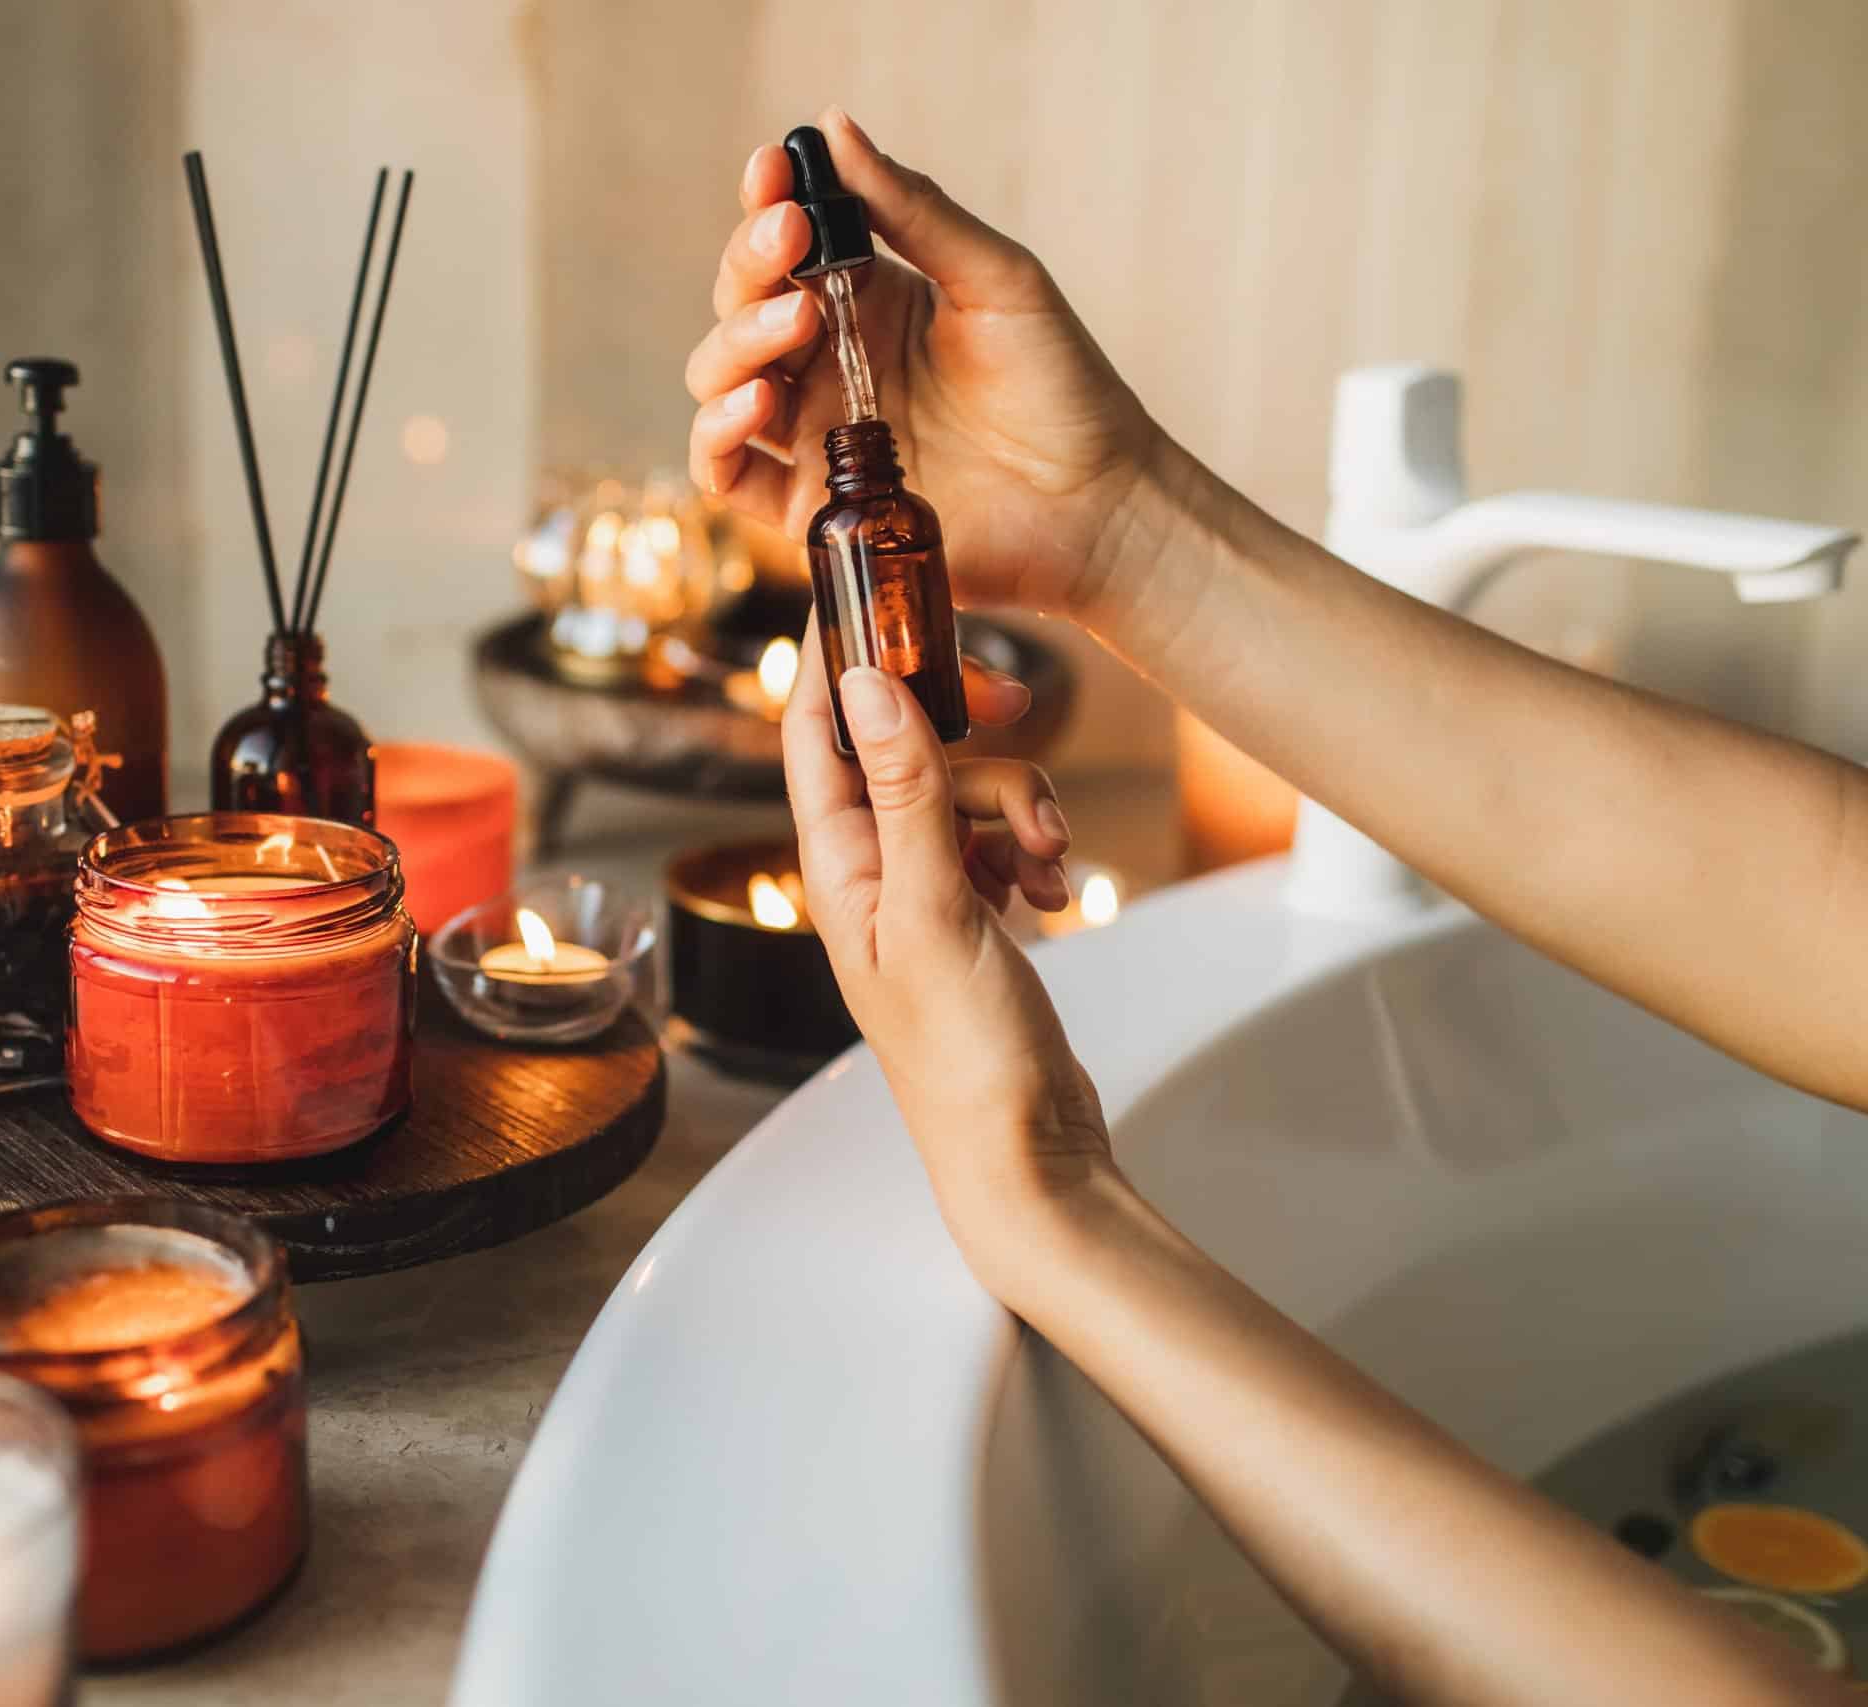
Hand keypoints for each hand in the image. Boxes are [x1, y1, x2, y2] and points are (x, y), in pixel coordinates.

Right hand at [686, 107, 1155, 621]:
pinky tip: (753, 404)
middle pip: (741, 305)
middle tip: (793, 242)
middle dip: (752, 265)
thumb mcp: (997, 280)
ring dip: (736, 341)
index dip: (767, 201)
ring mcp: (814, 435)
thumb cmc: (1061, 388)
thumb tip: (837, 127)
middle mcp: (828, 364)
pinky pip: (726, 473)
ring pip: (719, 380)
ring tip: (797, 321)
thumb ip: (915, 212)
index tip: (775, 169)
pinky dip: (716, 435)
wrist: (1096, 502)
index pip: (786, 245)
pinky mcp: (808, 508)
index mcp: (866, 302)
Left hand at [783, 629, 1116, 1284]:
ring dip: (1021, 808)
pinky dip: (1033, 850)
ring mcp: (920, 892)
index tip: (874, 589)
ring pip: (966, 793)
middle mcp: (867, 872)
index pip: (811, 729)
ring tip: (1054, 865)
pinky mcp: (970, 914)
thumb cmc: (964, 1055)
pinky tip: (1056, 891)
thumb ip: (905, 791)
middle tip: (1026, 740)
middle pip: (907, 750)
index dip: (836, 655)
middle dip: (976, 749)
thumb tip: (864, 681)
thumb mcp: (937, 906)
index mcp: (834, 865)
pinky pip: (998, 841)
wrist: (1025, 1149)